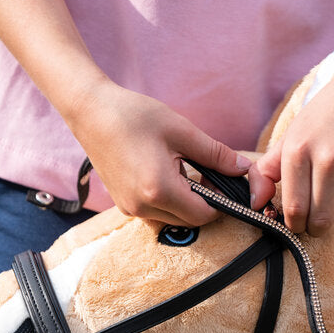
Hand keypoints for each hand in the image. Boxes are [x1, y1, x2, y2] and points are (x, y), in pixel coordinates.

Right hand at [69, 82, 250, 226]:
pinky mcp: (123, 204)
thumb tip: (243, 169)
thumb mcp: (182, 131)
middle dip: (205, 202)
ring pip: (173, 218)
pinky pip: (156, 212)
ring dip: (186, 201)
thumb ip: (216, 154)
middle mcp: (142, 208)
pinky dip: (168, 199)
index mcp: (159, 190)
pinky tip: (165, 171)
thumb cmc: (133, 115)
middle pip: (189, 220)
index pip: (204, 215)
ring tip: (183, 167)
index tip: (228, 184)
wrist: (90, 112)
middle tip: (210, 174)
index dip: (223, 203)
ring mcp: (130, 209)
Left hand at [248, 62, 333, 235]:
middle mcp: (329, 159)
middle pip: (318, 221)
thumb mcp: (292, 135)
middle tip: (313, 222)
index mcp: (299, 150)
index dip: (293, 225)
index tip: (295, 224)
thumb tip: (256, 204)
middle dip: (313, 228)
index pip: (294, 208)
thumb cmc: (326, 115)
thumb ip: (268, 170)